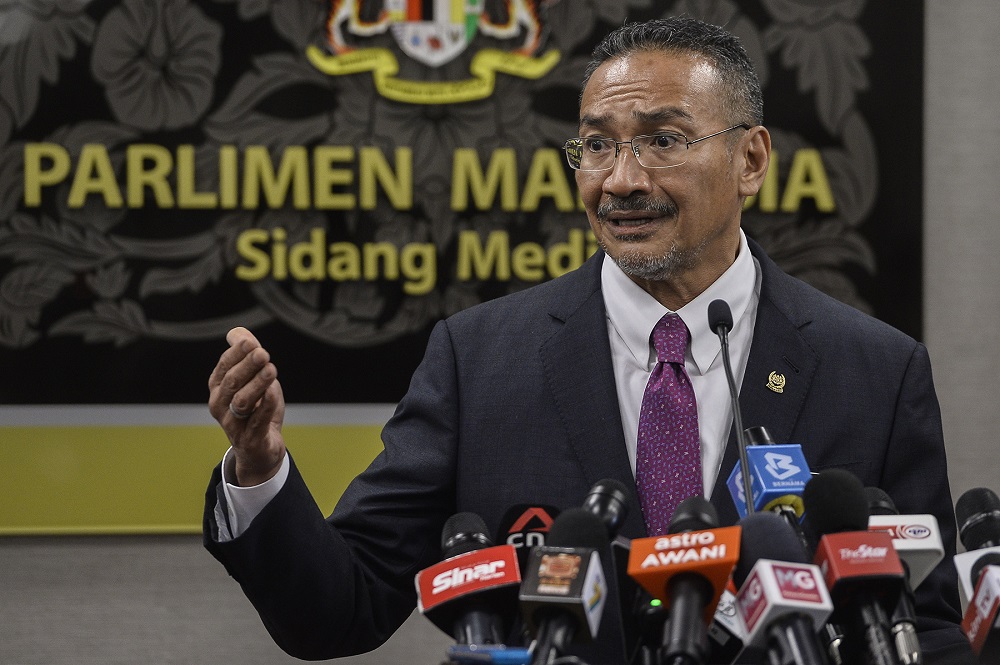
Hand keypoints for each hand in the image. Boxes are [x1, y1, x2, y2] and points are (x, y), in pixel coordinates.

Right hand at [208, 327, 285, 485]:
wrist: (261, 449)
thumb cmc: (256, 409)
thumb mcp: (253, 380)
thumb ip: (247, 356)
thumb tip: (237, 332)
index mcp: (218, 388)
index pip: (223, 367)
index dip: (236, 354)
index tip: (251, 342)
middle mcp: (220, 406)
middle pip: (231, 382)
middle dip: (247, 366)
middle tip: (264, 353)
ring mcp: (233, 424)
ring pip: (241, 402)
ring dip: (257, 384)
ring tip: (271, 370)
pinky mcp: (250, 439)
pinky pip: (257, 420)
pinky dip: (266, 404)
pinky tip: (274, 391)